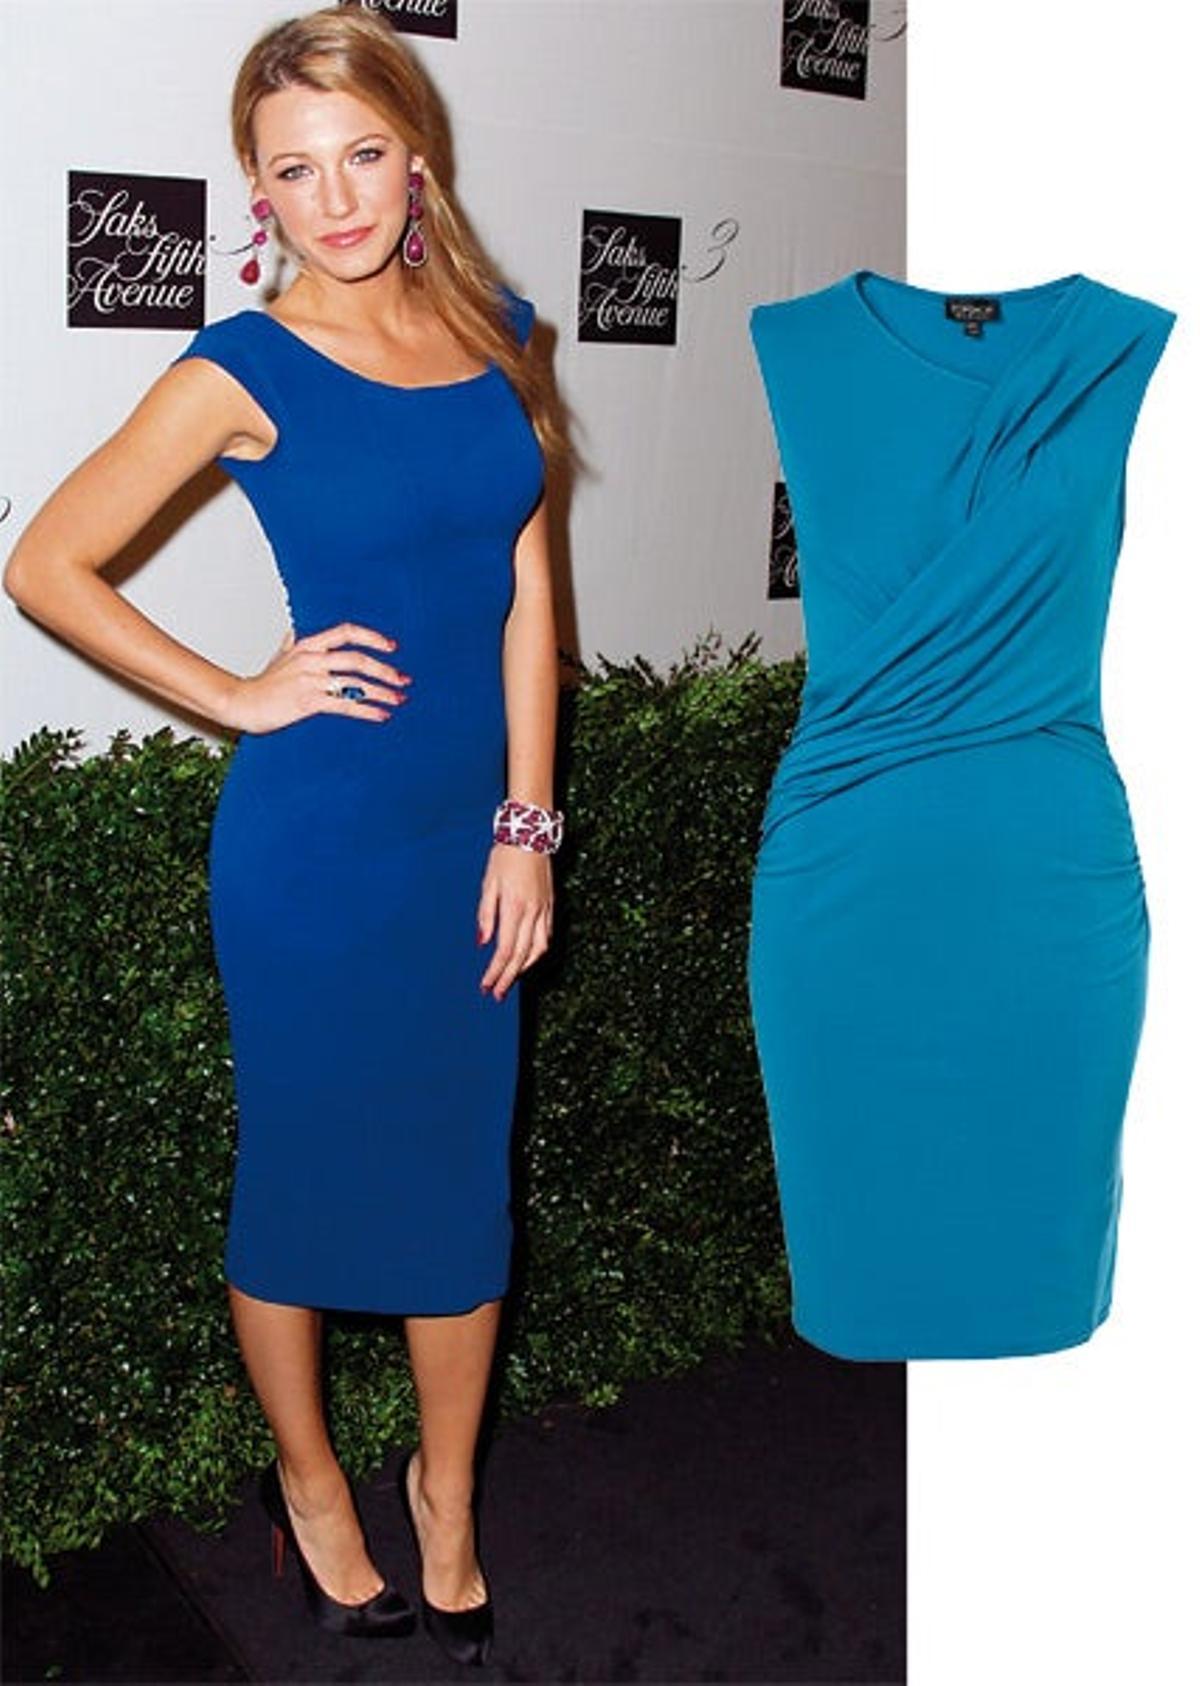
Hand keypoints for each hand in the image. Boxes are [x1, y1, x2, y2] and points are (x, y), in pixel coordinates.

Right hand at [221, 622, 410, 732]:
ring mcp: (310, 680)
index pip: (346, 632)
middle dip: (385, 669)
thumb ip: (291, 645)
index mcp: (308, 645)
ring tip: (399, 700)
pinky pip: (345, 706)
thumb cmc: (261, 684)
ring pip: (355, 684)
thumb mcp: (278, 657)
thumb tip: (293, 632)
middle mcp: (311, 659)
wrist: (241, 702)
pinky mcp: (307, 702)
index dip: (372, 637)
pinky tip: (381, 715)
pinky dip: (367, 710)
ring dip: (382, 692)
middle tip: (403, 679)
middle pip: (357, 659)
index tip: (391, 646)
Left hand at [477, 843, 553, 1000]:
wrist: (531, 834)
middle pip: (521, 956)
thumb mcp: (488, 884)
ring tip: (510, 979)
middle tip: (497, 994)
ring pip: (538, 949)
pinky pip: (546, 936)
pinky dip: (536, 952)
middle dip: (508, 978)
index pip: (505, 950)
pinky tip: (527, 958)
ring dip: (524, 968)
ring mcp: (544, 910)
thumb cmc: (505, 856)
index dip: (495, 972)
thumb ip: (486, 915)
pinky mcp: (551, 905)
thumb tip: (482, 943)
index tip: (485, 986)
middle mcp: (533, 912)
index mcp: (515, 908)